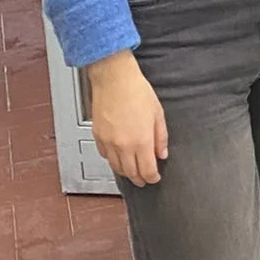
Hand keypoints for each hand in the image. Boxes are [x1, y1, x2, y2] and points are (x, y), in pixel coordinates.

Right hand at [87, 51, 168, 184]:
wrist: (114, 79)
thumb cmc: (136, 91)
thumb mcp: (158, 114)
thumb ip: (160, 137)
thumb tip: (162, 153)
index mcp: (141, 141)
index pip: (147, 170)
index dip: (152, 178)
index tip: (155, 178)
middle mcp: (123, 145)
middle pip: (131, 173)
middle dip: (139, 179)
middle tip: (145, 180)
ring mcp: (108, 142)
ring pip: (116, 167)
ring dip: (126, 172)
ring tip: (133, 171)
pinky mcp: (97, 136)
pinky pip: (105, 155)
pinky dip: (113, 160)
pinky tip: (119, 157)